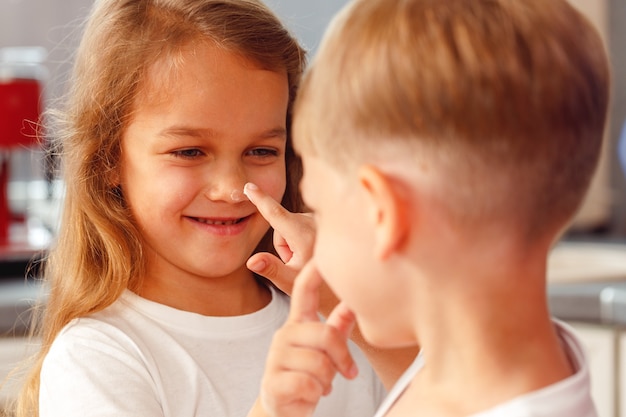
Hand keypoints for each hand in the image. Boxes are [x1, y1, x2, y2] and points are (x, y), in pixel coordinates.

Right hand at [244, 182, 314, 294]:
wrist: (342, 279)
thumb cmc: (315, 284)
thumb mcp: (289, 281)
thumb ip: (270, 268)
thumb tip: (251, 262)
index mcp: (304, 235)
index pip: (276, 214)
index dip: (260, 200)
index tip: (249, 186)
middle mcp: (314, 221)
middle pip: (281, 224)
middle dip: (283, 243)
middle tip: (297, 262)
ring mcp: (321, 218)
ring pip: (291, 223)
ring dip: (293, 240)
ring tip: (307, 257)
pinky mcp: (325, 217)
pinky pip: (302, 222)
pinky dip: (303, 235)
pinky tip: (314, 249)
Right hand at [259, 262, 357, 416]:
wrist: (281, 409)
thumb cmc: (308, 375)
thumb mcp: (325, 349)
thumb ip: (337, 326)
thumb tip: (354, 301)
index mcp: (298, 323)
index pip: (302, 291)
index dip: (312, 272)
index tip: (321, 255)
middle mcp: (284, 335)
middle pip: (326, 334)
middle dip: (342, 358)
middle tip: (345, 372)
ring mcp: (275, 357)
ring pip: (320, 363)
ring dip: (328, 380)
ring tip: (321, 384)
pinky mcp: (273, 382)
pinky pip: (308, 384)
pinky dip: (316, 394)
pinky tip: (310, 395)